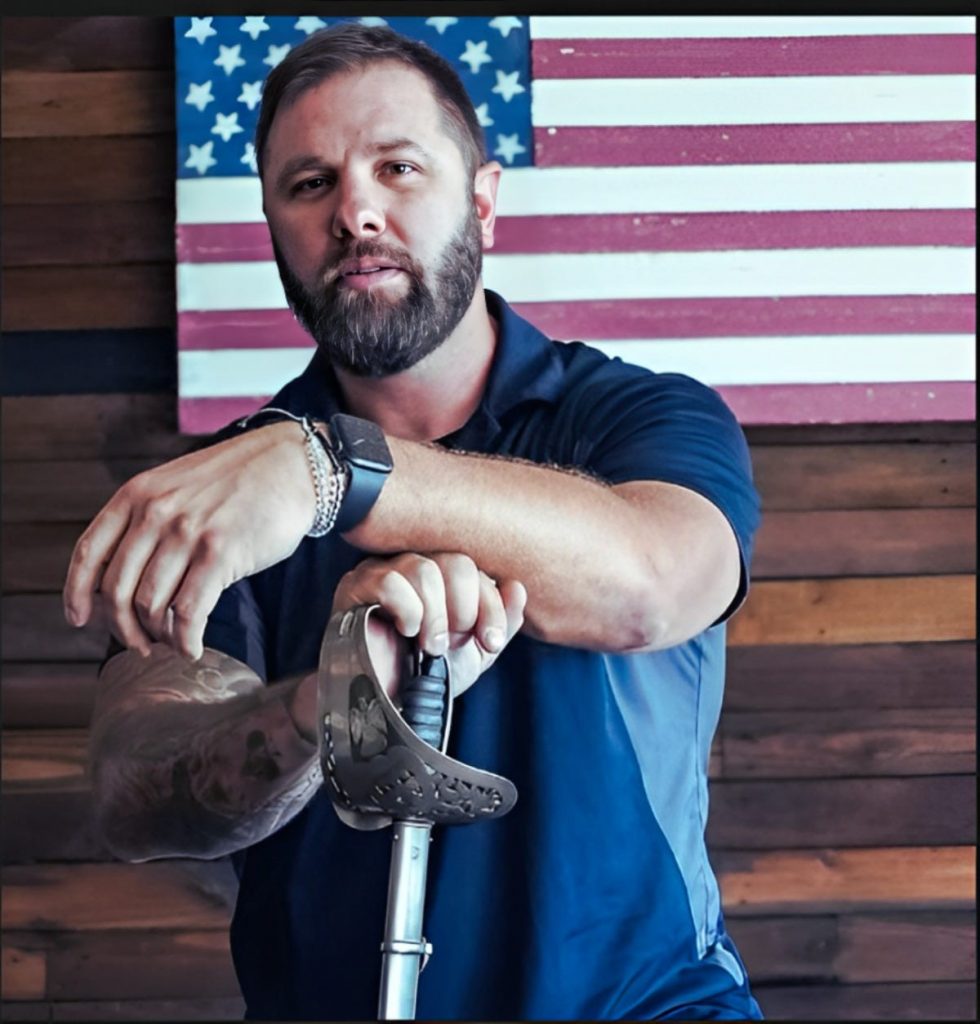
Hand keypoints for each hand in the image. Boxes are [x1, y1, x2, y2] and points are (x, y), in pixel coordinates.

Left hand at [62, 423, 315, 659]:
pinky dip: (185, 639)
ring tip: (171, 643)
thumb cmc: (241, 480)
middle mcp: (155, 512)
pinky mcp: (220, 554)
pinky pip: (189, 612)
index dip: (77, 593)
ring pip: (151, 605)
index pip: (88, 551)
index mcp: (137, 494)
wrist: (292, 464)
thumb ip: (150, 517)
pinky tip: (192, 647)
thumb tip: (128, 575)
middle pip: (117, 590)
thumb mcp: (179, 485)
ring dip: (157, 637)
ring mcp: (187, 533)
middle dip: (123, 628)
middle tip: (139, 644)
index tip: (79, 619)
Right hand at [331, 552, 526, 698]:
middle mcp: (416, 564)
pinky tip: (404, 632)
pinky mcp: (356, 586)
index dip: (491, 606)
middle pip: (456, 562)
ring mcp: (384, 570)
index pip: (479, 569)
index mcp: (445, 575)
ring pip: (424, 569)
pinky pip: (390, 582)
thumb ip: (499, 623)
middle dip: (465, 609)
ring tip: (428, 645)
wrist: (384, 705)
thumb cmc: (425, 675)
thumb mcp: (472, 653)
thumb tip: (517, 587)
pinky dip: (407, 611)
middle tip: (452, 643)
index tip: (489, 642)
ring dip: (435, 616)